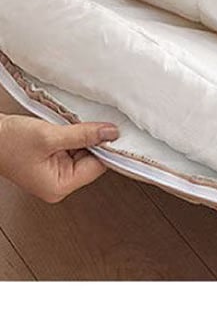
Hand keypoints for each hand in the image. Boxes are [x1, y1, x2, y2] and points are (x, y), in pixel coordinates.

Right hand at [0, 113, 118, 202]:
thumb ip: (83, 135)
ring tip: (68, 126)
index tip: (114, 131)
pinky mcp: (53, 160)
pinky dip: (72, 135)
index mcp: (60, 186)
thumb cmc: (7, 142)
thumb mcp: (49, 136)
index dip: (106, 147)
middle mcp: (60, 182)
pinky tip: (65, 127)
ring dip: (81, 136)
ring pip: (84, 151)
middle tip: (87, 123)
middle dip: (92, 140)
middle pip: (93, 159)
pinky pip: (73, 146)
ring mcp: (56, 172)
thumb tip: (110, 133)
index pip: (98, 166)